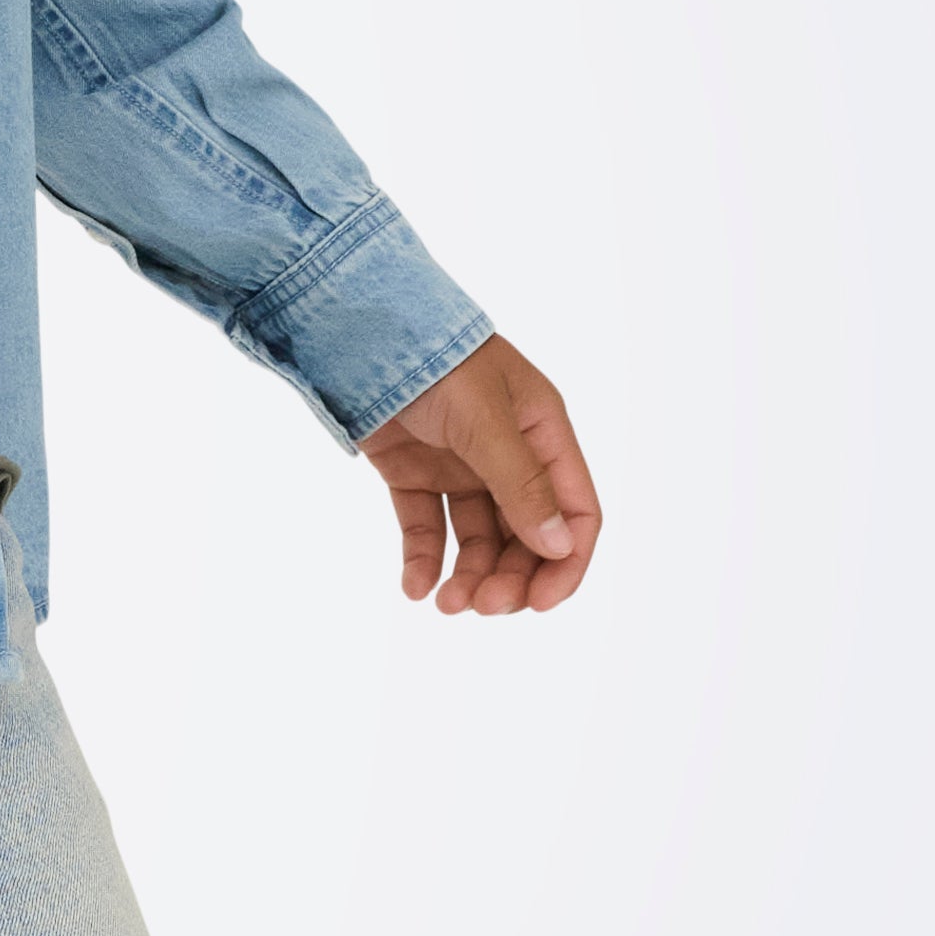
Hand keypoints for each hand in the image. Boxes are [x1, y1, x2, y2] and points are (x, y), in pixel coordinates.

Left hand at [361, 339, 601, 617]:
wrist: (359, 329)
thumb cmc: (437, 360)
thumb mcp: (486, 420)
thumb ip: (521, 484)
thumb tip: (560, 547)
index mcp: (543, 433)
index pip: (576, 511)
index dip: (565, 562)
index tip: (539, 604)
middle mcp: (509, 454)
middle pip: (527, 536)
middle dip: (510, 577)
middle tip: (481, 606)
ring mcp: (461, 466)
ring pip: (478, 539)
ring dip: (469, 576)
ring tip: (445, 604)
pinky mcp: (414, 474)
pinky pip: (427, 527)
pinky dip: (424, 561)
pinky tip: (415, 588)